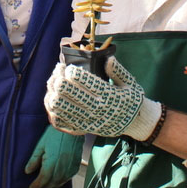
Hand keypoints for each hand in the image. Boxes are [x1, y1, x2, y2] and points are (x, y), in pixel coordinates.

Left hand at [24, 127, 83, 187]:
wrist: (72, 127)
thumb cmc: (54, 134)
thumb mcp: (41, 145)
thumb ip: (34, 160)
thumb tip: (27, 171)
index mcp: (51, 163)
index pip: (43, 180)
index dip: (36, 185)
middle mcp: (61, 168)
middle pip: (51, 183)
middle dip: (43, 187)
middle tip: (37, 187)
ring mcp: (70, 168)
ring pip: (60, 183)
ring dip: (52, 185)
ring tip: (46, 184)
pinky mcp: (76, 166)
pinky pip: (68, 178)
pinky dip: (61, 181)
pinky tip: (57, 179)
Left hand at [43, 57, 160, 139]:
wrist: (134, 123)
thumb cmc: (130, 99)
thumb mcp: (129, 83)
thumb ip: (118, 71)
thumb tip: (108, 59)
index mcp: (109, 95)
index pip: (88, 83)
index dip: (74, 74)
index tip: (68, 67)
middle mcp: (97, 109)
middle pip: (71, 95)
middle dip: (60, 81)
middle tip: (57, 72)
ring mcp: (88, 120)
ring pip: (63, 108)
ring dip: (53, 94)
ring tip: (52, 83)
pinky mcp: (83, 128)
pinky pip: (62, 121)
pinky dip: (53, 110)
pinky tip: (51, 99)